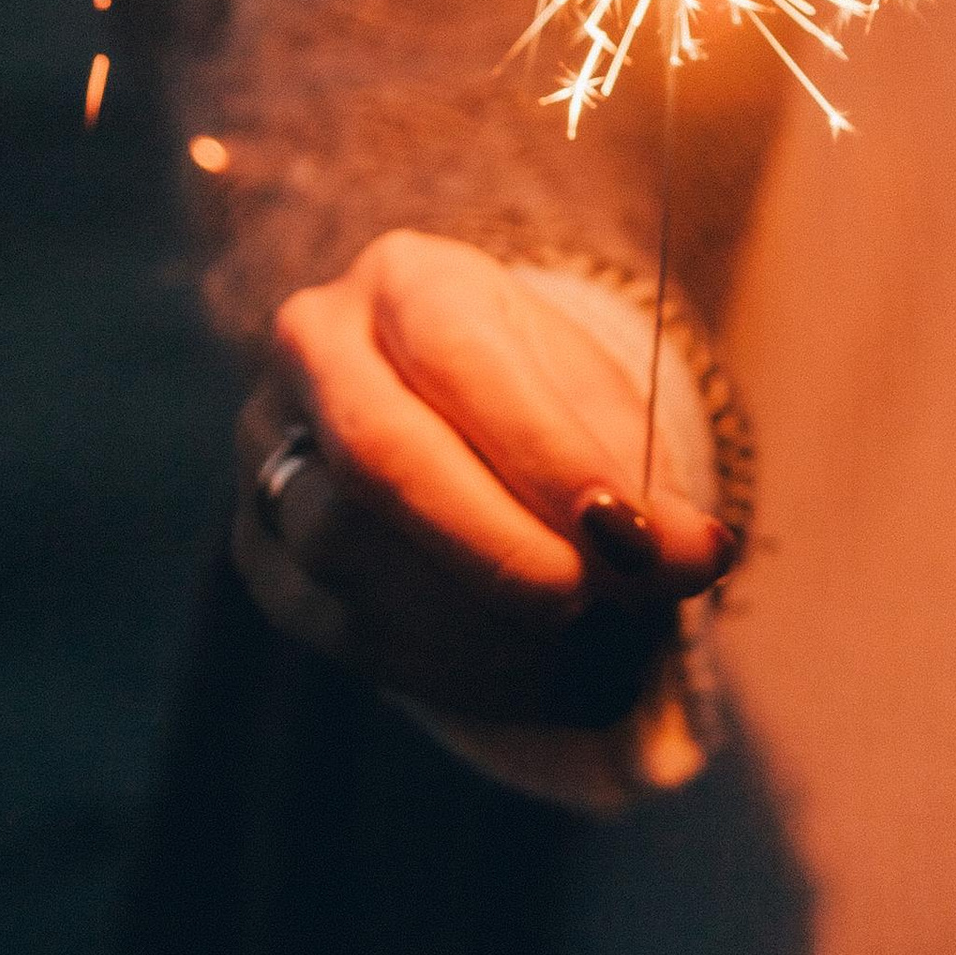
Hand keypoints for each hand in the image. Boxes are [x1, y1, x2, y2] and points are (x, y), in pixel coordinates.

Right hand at [232, 229, 734, 721]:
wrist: (444, 410)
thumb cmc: (532, 393)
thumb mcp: (594, 400)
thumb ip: (639, 471)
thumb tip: (695, 555)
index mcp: (407, 279)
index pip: (463, 359)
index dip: (548, 455)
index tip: (638, 538)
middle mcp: (314, 348)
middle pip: (378, 454)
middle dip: (495, 547)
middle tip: (591, 604)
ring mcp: (267, 448)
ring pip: (345, 548)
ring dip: (476, 619)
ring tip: (582, 650)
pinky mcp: (260, 548)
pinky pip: (337, 625)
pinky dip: (447, 666)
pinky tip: (530, 676)